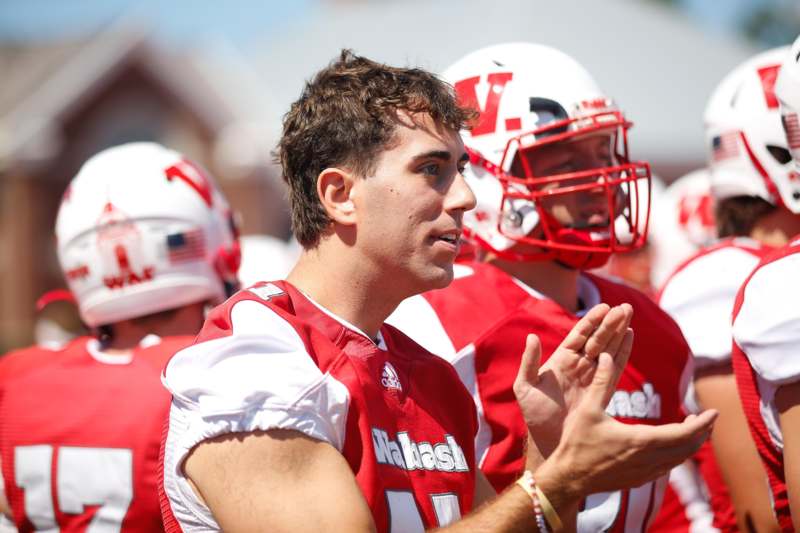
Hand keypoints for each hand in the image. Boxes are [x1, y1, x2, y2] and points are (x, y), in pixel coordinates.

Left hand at [513, 303, 632, 459]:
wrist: (550, 442)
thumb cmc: (535, 415)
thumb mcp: (525, 387)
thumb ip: (529, 362)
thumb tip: (531, 337)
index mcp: (561, 360)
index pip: (579, 335)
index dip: (590, 321)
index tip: (603, 307)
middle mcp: (578, 365)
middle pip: (597, 338)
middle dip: (610, 323)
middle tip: (624, 307)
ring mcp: (592, 376)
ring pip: (609, 349)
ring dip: (619, 332)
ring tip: (629, 314)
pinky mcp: (603, 390)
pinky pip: (616, 367)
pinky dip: (624, 351)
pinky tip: (631, 336)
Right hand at [535, 349, 717, 503]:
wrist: (568, 478)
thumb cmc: (576, 443)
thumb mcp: (588, 409)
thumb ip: (602, 382)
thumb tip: (606, 356)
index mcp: (640, 441)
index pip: (684, 433)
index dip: (703, 423)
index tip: (714, 412)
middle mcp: (648, 460)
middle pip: (688, 448)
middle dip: (702, 432)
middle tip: (707, 417)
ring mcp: (645, 473)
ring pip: (679, 459)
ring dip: (690, 444)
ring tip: (691, 427)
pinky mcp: (639, 479)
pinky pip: (667, 467)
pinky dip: (677, 454)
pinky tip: (670, 444)